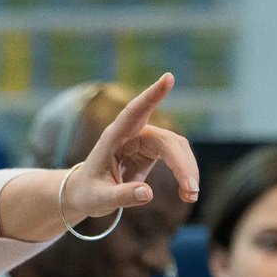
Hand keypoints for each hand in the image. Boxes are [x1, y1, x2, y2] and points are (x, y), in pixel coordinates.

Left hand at [61, 73, 199, 219]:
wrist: (85, 193)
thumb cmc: (88, 192)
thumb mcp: (100, 198)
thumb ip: (121, 196)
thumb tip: (148, 194)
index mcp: (113, 137)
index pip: (134, 112)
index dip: (151, 95)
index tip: (168, 78)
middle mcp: (131, 134)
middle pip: (166, 141)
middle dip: (182, 165)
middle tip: (191, 193)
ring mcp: (144, 140)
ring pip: (176, 148)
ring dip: (187, 170)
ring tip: (190, 197)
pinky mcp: (152, 150)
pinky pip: (176, 157)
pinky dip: (184, 173)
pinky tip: (187, 193)